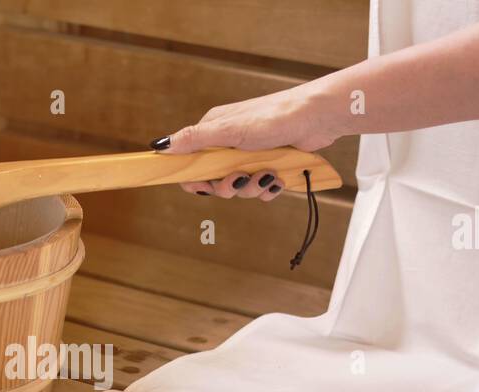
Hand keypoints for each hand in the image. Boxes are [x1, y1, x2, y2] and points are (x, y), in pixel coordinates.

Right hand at [149, 82, 341, 200]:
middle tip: (240, 178)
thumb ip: (195, 139)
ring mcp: (250, 155)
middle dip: (229, 186)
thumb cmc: (274, 116)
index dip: (194, 179)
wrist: (318, 117)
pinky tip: (279, 178)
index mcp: (214, 131)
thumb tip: (161, 146)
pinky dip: (269, 188)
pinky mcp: (269, 164)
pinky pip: (260, 189)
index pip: (190, 162)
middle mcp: (229, 144)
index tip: (202, 187)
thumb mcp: (229, 129)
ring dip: (253, 187)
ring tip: (267, 174)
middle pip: (215, 181)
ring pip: (240, 187)